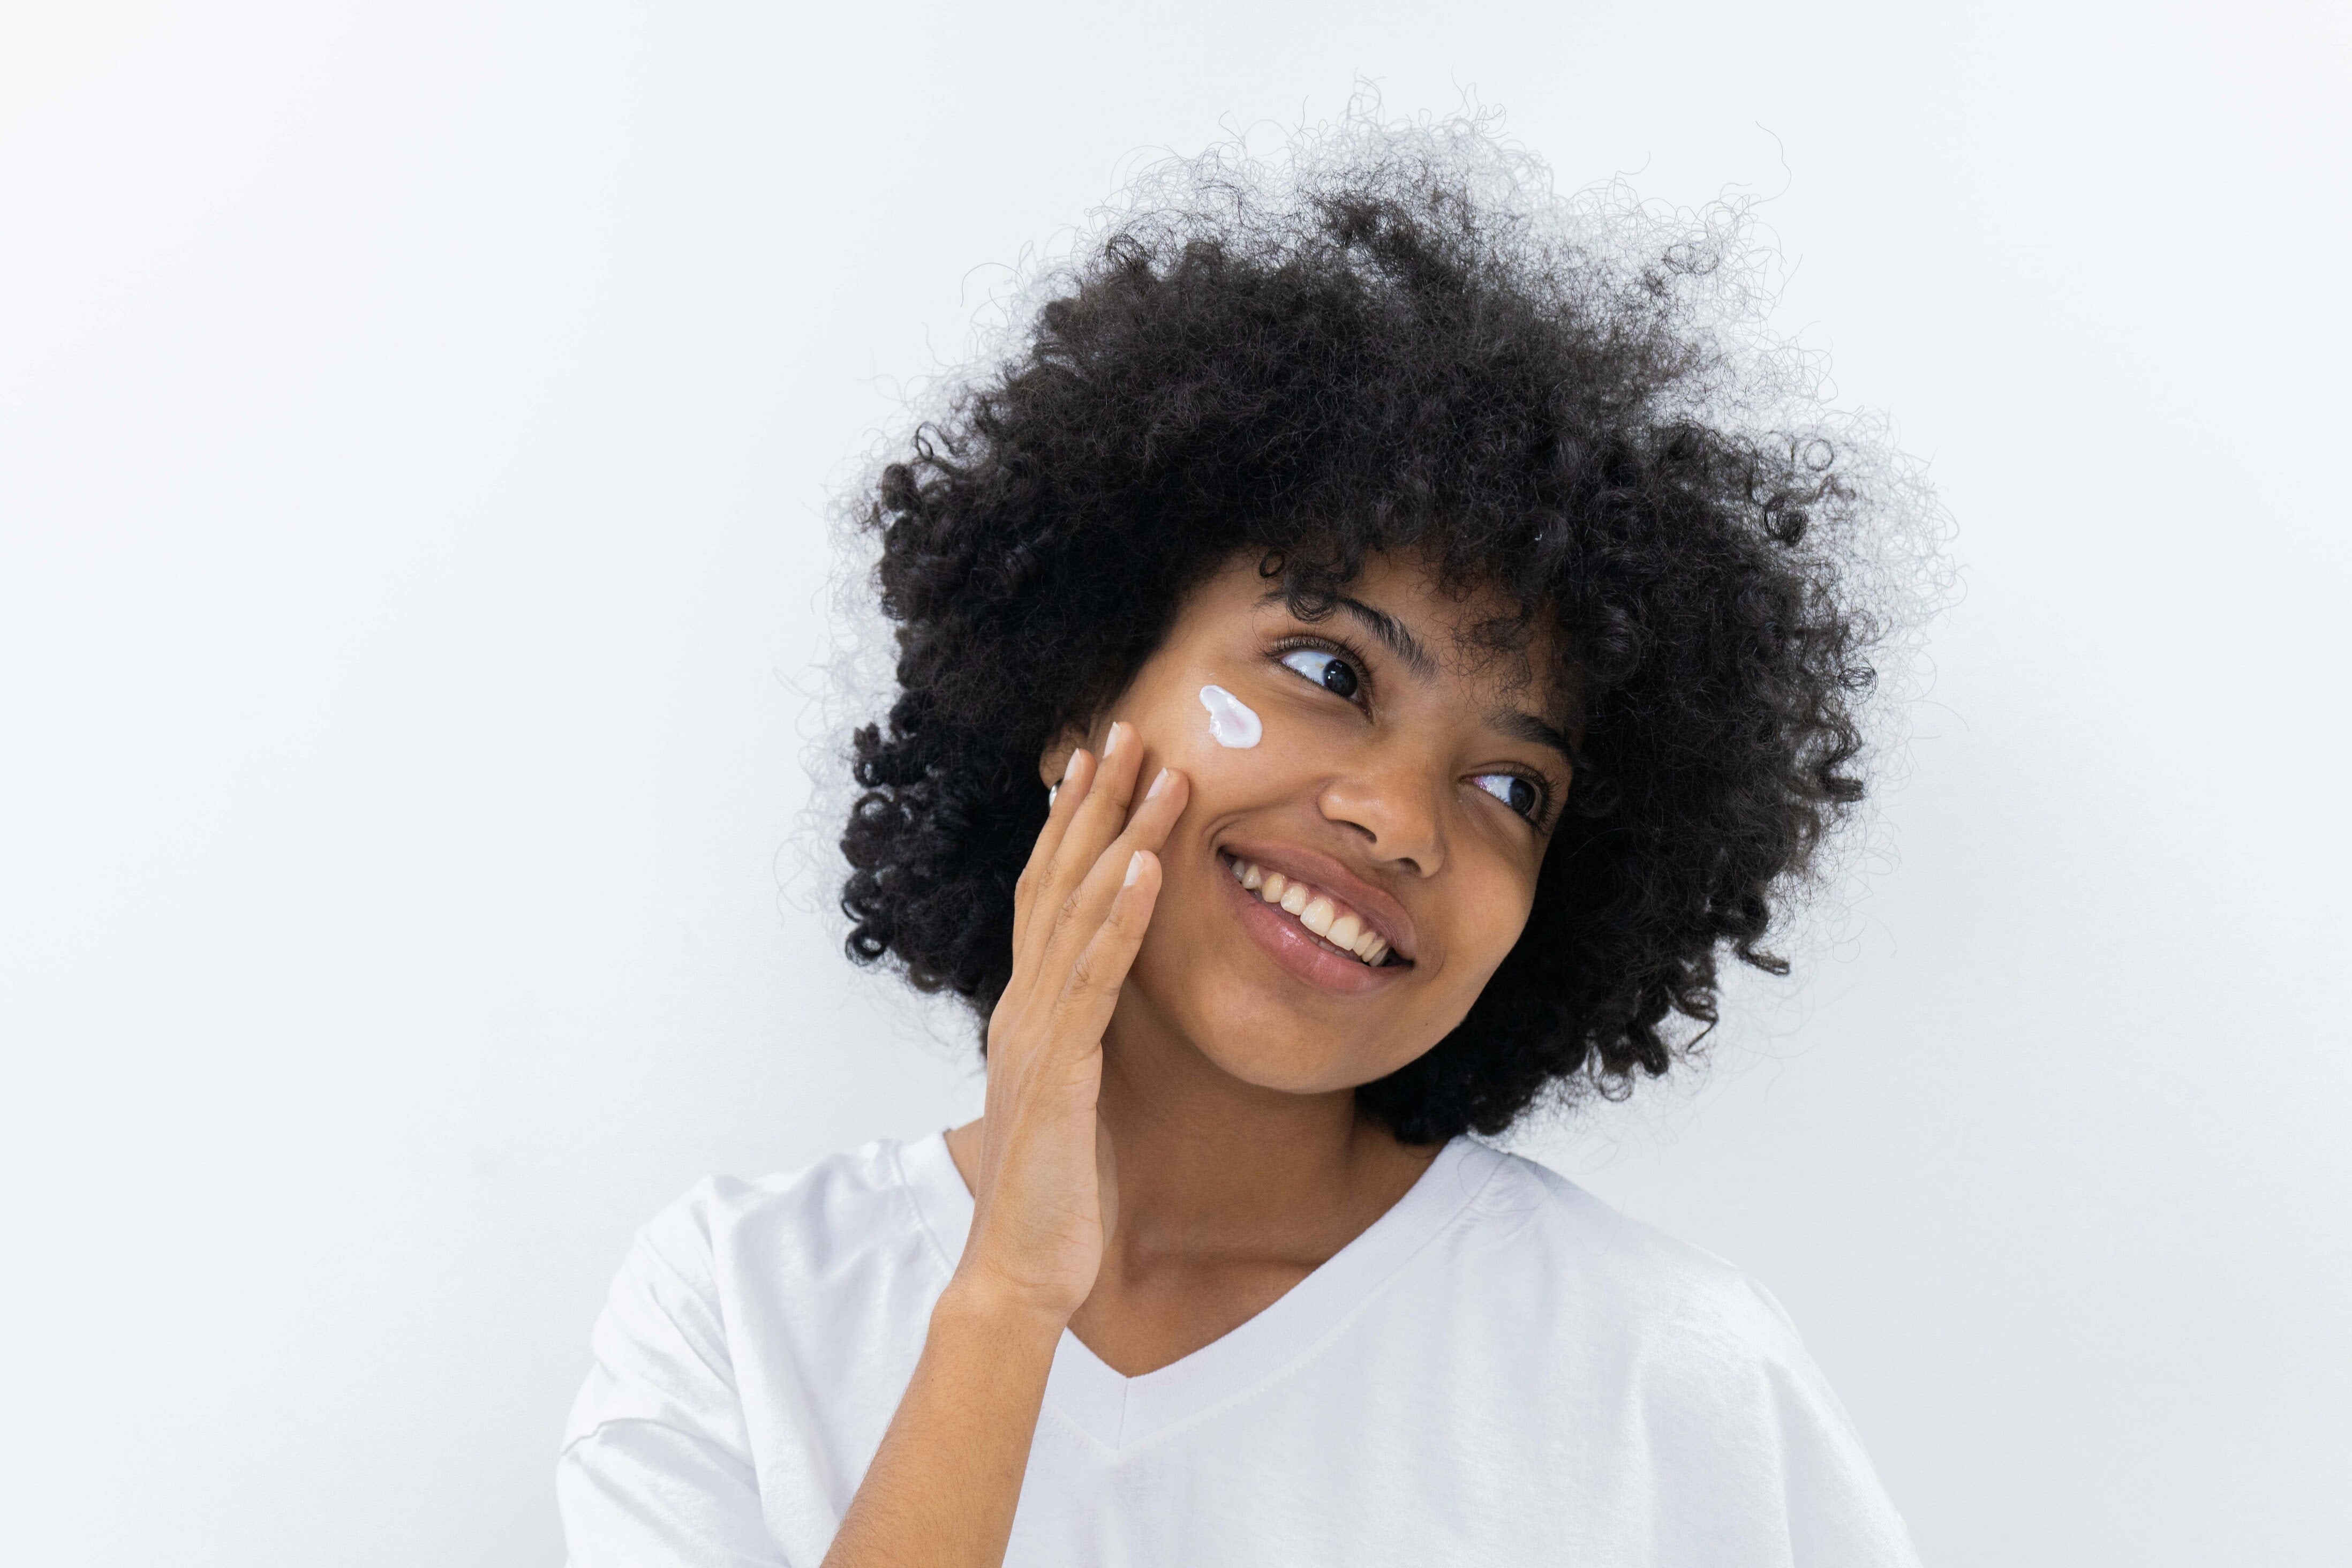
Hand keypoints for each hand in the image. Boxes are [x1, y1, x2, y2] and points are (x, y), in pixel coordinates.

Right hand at [953, 720, 1187, 1322]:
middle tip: (1127, 732)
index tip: (1093, 762)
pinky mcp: (1060, 1070)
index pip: (1045, 897)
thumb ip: (1079, 1041)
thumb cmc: (1053, 1193)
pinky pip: (1095, 980)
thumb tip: (1101, 1004)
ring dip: (1121, 838)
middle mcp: (1024, 1008)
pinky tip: (1149, 870)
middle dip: (1094, 804)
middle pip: (1057, 883)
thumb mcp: (1072, 1096)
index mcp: (1028, 1012)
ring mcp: (1037, 1035)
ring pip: (1079, 914)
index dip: (1069, 826)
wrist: (1019, 1270)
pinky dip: (1122, 919)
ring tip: (1161, 777)